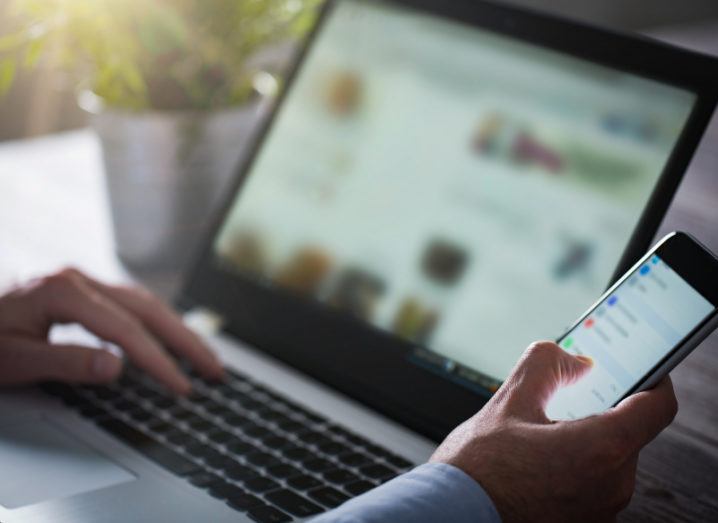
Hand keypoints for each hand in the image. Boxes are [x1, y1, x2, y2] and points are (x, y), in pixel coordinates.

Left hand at [0, 268, 223, 393]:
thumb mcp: (10, 360)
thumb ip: (65, 362)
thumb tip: (118, 367)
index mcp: (61, 290)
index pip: (124, 329)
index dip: (157, 360)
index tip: (181, 386)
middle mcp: (76, 277)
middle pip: (147, 307)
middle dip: (185, 340)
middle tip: (215, 369)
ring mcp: (79, 279)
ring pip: (144, 302)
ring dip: (177, 329)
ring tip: (204, 355)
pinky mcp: (80, 288)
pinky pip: (130, 303)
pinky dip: (156, 323)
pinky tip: (168, 338)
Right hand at [430, 341, 677, 522]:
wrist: (451, 516)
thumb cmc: (477, 471)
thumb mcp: (508, 402)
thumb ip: (546, 365)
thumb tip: (574, 360)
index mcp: (600, 449)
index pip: (658, 406)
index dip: (655, 379)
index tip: (642, 368)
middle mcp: (611, 486)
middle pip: (628, 432)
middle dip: (601, 410)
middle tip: (567, 397)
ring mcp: (600, 511)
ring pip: (610, 459)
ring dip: (586, 439)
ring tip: (541, 434)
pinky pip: (595, 484)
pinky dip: (577, 466)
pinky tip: (539, 461)